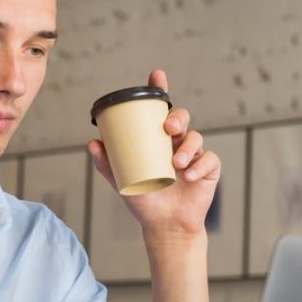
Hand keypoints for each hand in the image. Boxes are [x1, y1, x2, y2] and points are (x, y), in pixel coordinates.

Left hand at [88, 70, 220, 239]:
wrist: (164, 226)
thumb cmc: (144, 201)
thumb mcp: (122, 181)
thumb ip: (107, 164)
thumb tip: (91, 143)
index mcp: (157, 140)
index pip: (159, 110)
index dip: (159, 90)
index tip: (156, 75)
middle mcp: (177, 142)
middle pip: (181, 117)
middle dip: (177, 117)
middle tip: (168, 128)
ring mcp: (195, 155)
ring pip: (196, 137)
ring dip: (187, 147)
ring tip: (177, 164)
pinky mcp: (209, 169)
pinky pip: (210, 159)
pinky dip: (200, 165)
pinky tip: (189, 176)